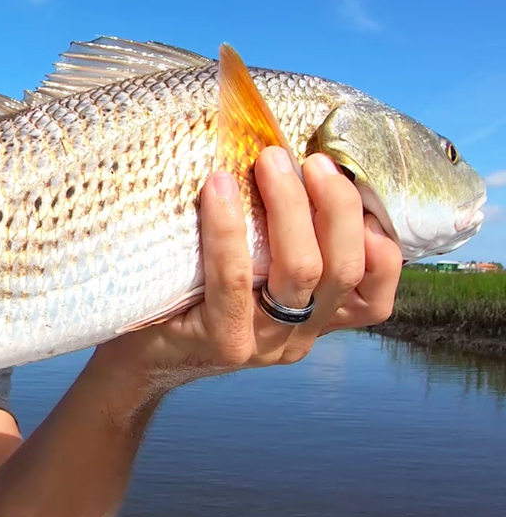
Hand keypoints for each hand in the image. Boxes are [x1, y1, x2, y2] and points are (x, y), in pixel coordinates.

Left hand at [100, 148, 401, 396]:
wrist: (137, 358)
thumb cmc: (193, 299)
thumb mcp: (251, 276)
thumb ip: (280, 244)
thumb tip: (294, 162)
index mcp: (317, 322)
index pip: (375, 296)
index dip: (381, 244)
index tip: (355, 191)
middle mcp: (299, 337)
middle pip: (345, 269)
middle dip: (336, 205)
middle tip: (309, 158)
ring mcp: (264, 344)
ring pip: (302, 271)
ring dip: (291, 206)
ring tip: (269, 161)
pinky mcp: (223, 342)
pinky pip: (235, 279)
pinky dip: (229, 227)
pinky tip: (219, 186)